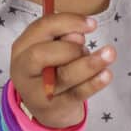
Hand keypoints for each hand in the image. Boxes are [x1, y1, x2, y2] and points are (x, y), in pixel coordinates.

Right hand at [9, 13, 114, 128]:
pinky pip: (76, 93)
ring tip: (109, 54)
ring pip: (63, 76)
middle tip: (85, 48)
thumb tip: (78, 34)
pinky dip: (94, 83)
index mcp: (21, 47)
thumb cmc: (48, 68)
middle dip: (70, 47)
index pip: (41, 27)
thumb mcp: (50, 47)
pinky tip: (106, 74)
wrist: (44, 107)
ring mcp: (37, 92)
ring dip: (89, 63)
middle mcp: (23, 69)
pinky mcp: (55, 108)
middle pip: (41, 54)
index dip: (68, 22)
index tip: (92, 23)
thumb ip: (62, 36)